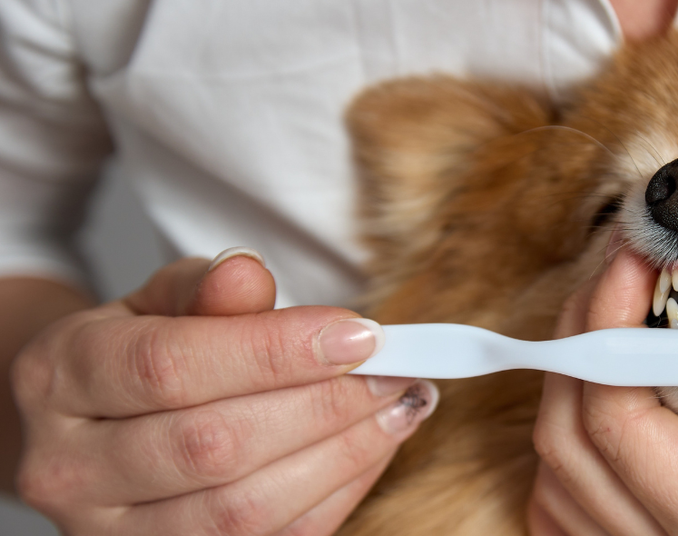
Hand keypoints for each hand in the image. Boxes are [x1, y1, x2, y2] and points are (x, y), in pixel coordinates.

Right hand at [12, 248, 437, 535]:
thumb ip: (208, 290)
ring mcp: (113, 533)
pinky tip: (373, 447)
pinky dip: (336, 494)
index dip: (275, 351)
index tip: (360, 333)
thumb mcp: (162, 302)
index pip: (170, 366)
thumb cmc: (140, 351)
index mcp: (60, 377)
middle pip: (212, 446)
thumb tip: (249, 274)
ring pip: (242, 510)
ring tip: (398, 407)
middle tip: (392, 371)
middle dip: (323, 405)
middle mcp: (69, 468)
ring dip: (341, 456)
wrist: (99, 424)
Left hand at [527, 179, 677, 534]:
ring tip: (621, 320)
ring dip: (574, 390)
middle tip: (624, 265)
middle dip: (582, 339)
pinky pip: (578, 513)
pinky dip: (581, 449)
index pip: (615, 427)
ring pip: (559, 484)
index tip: (636, 251)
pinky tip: (620, 396)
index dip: (606, 323)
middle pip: (567, 447)